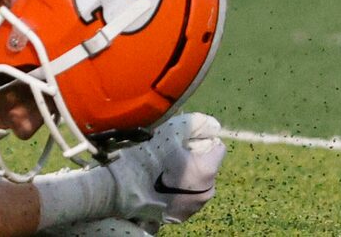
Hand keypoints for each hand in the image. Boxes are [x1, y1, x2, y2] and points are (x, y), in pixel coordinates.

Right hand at [104, 111, 223, 223]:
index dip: (201, 139)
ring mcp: (196, 206)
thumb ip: (193, 124)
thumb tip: (212, 124)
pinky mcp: (182, 216)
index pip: (218, 147)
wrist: (122, 190)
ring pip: (196, 182)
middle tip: (168, 152)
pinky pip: (185, 196)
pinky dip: (176, 188)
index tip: (183, 138)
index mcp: (207, 169)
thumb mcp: (168, 131)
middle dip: (192, 157)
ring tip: (161, 169)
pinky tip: (158, 184)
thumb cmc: (146, 156)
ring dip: (184, 173)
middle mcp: (208, 190)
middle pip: (206, 165)